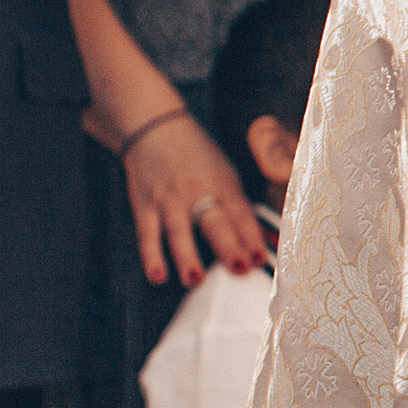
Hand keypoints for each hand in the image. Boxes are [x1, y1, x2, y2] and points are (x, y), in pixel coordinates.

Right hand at [123, 112, 264, 286]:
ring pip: (178, 231)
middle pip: (215, 222)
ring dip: (187, 257)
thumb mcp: (225, 174)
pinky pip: (148, 234)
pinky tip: (157, 276)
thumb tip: (263, 240)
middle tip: (240, 269)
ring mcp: (168, 199)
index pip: (241, 213)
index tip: (262, 258)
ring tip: (195, 280)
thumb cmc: (197, 156)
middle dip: (228, 246)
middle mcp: (196, 191)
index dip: (252, 236)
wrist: (154, 128)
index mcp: (223, 183)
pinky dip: (151, 256)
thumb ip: (240, 207)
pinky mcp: (144, 206)